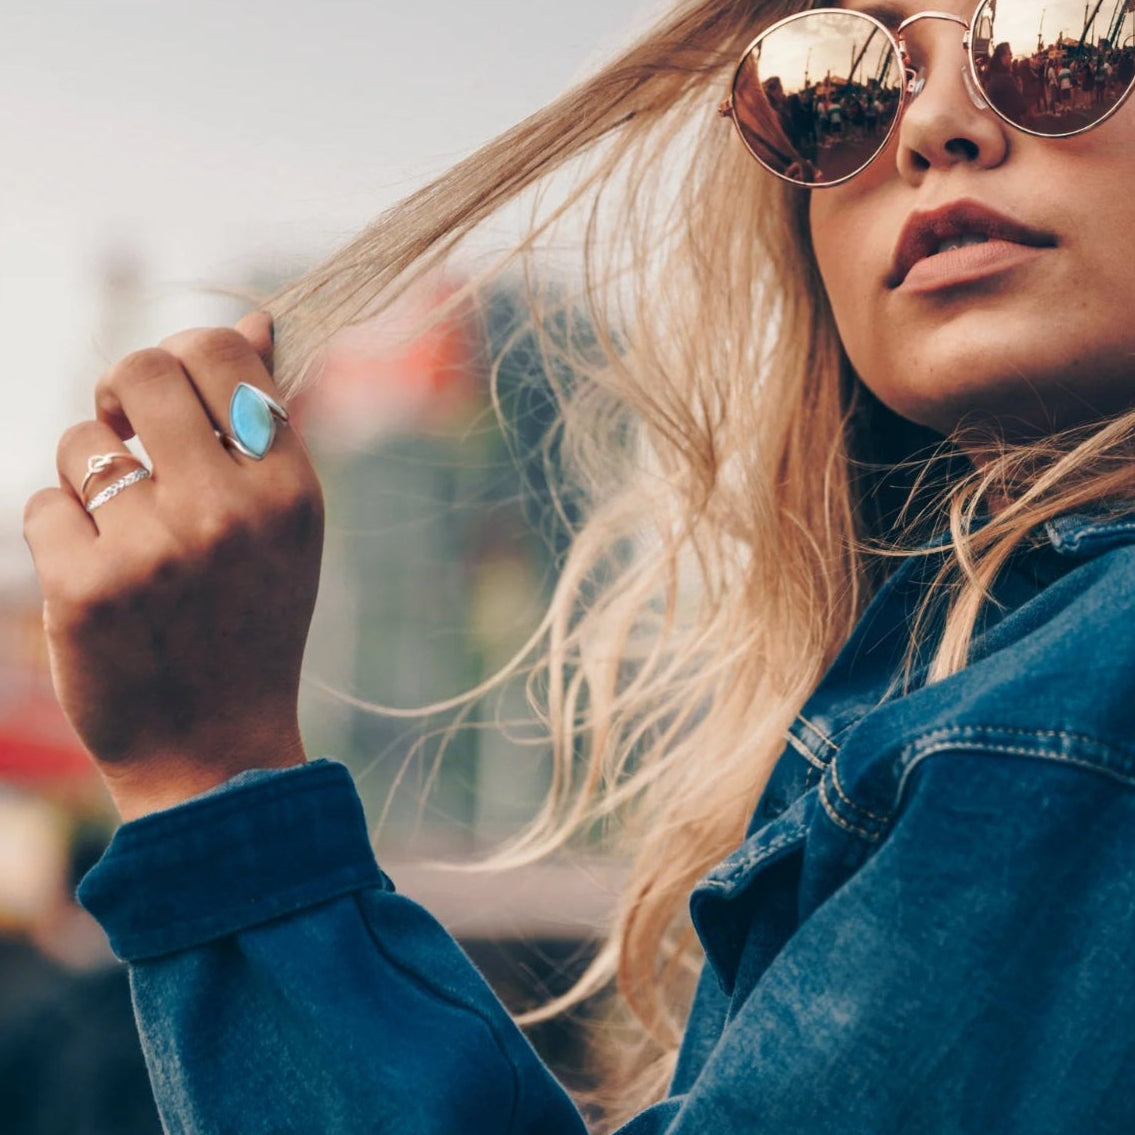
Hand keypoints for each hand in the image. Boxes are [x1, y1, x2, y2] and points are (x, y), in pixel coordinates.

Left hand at [23, 313, 323, 819]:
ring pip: (79, 444)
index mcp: (290, 490)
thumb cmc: (250, 623)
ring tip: (125, 538)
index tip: (169, 394)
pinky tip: (100, 583)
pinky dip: (61, 535)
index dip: (183, 355)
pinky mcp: (86, 589)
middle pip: (139, 371)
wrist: (213, 749)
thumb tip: (251, 321)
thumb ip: (265, 426)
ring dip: (88, 478)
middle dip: (118, 392)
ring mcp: (156, 550)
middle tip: (122, 431)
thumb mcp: (285, 527)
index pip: (222, 354)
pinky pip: (42, 505)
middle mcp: (229, 511)